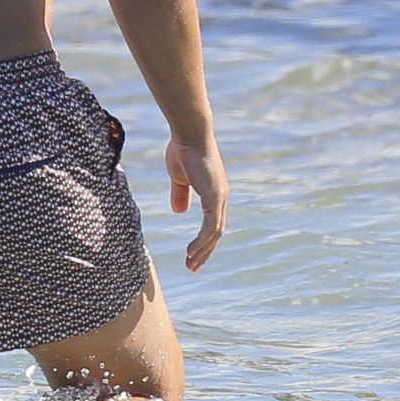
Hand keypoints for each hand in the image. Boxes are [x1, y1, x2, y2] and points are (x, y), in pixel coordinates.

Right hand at [166, 135, 227, 271]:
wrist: (189, 133)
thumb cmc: (183, 149)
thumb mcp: (179, 177)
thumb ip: (181, 194)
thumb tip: (180, 211)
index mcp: (213, 193)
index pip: (212, 223)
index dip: (203, 240)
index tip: (192, 254)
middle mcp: (220, 197)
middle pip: (216, 232)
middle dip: (205, 251)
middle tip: (193, 267)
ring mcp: (219, 197)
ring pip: (215, 233)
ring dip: (203, 251)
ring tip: (191, 265)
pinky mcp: (214, 197)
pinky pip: (211, 226)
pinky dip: (202, 241)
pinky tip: (192, 251)